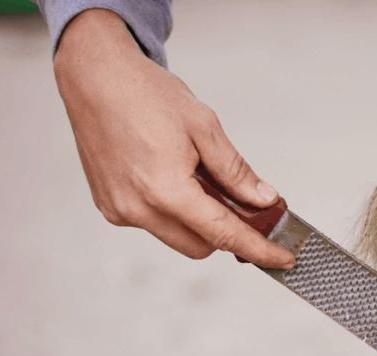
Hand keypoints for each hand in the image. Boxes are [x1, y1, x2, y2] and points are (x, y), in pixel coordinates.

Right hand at [53, 9, 294, 267]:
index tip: (282, 259)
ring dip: (198, 222)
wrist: (94, 76)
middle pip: (201, 246)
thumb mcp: (206, 128)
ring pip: (177, 238)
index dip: (258, 249)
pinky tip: (173, 177)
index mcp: (165, 190)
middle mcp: (138, 208)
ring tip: (201, 180)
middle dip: (226, 232)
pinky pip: (153, 224)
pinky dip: (173, 212)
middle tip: (243, 204)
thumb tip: (263, 200)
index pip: (223, 234)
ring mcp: (120, 210)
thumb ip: (236, 172)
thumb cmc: (146, 94)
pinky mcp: (110, 206)